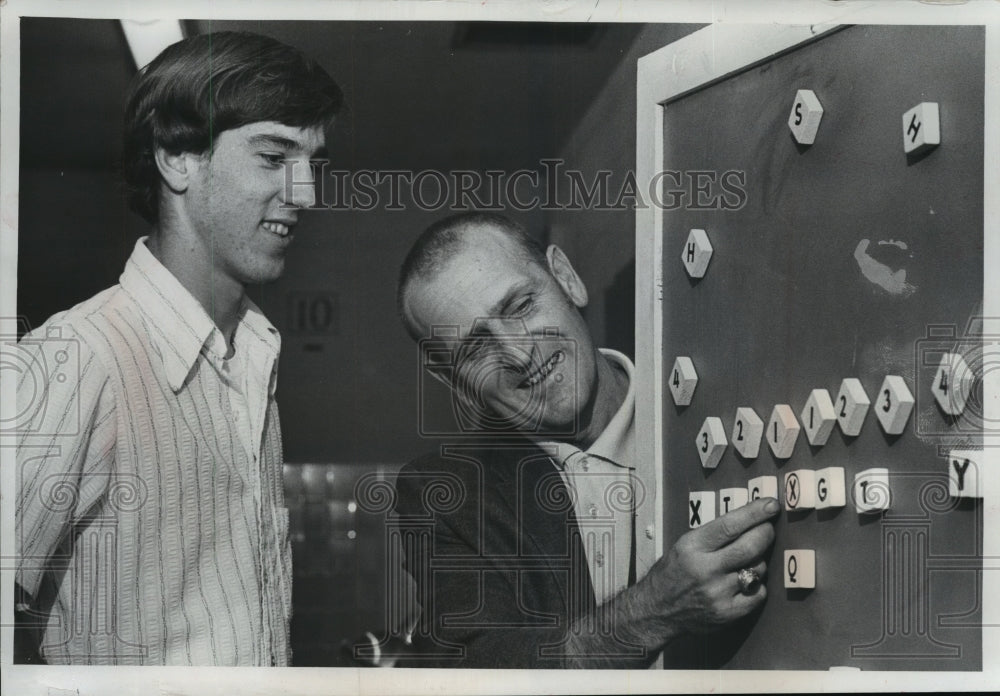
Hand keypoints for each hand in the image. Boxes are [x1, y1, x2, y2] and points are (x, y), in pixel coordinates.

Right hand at [644, 497, 778, 635]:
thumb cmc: (674, 572)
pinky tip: (747, 581)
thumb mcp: (685, 545)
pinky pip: (759, 594)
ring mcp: (718, 593)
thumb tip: (751, 520)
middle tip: (769, 528)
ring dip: (760, 560)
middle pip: (750, 547)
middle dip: (766, 533)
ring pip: (758, 569)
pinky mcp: (728, 613)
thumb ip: (715, 534)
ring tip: (748, 560)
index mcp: (692, 547)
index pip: (730, 525)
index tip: (771, 505)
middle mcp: (705, 570)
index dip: (755, 513)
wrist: (657, 609)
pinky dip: (758, 585)